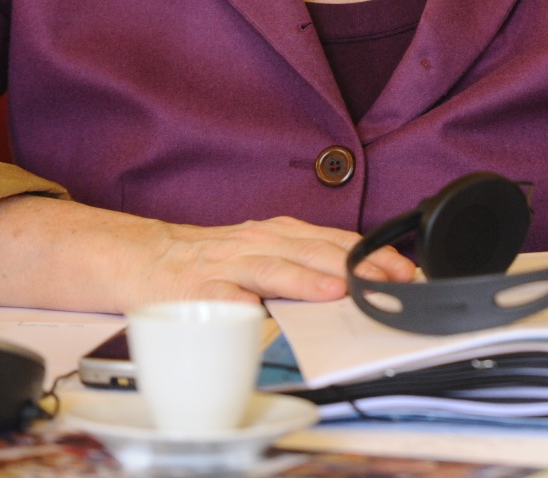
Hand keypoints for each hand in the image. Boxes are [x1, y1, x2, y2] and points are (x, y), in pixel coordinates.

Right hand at [133, 214, 416, 306]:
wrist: (142, 257)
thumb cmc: (209, 260)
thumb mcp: (262, 250)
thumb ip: (302, 261)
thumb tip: (355, 280)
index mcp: (277, 234)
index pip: (336, 241)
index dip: (373, 255)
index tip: (405, 270)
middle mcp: (258, 244)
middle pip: (314, 251)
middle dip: (357, 266)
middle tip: (390, 280)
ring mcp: (228, 267)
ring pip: (273, 268)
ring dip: (307, 279)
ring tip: (337, 290)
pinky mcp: (197, 292)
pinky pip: (223, 299)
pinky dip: (243, 306)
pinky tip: (260, 314)